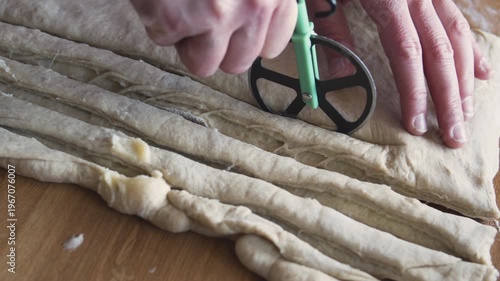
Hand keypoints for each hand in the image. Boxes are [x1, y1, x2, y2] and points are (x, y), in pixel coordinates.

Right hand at [130, 0, 296, 76]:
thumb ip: (261, 3)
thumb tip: (258, 33)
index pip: (272, 46)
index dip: (248, 38)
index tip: (235, 28)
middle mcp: (254, 6)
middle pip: (237, 63)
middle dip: (216, 43)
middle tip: (201, 11)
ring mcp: (215, 14)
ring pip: (202, 63)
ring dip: (186, 39)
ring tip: (181, 4)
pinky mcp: (175, 18)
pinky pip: (163, 39)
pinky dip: (155, 17)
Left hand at [313, 0, 492, 147]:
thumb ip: (334, 31)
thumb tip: (340, 75)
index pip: (408, 55)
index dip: (415, 92)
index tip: (417, 124)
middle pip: (440, 53)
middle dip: (449, 98)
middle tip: (454, 135)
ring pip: (457, 37)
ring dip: (463, 79)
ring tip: (467, 113)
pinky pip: (457, 19)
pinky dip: (469, 49)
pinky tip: (479, 72)